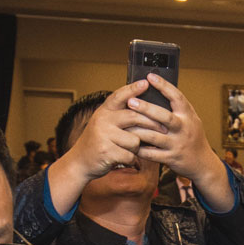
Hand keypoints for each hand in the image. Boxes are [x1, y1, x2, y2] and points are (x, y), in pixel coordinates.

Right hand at [46, 80, 162, 186]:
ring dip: (137, 147)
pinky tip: (124, 159)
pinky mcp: (107, 152)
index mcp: (103, 111)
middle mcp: (103, 120)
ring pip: (135, 140)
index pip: (120, 96)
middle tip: (164, 128)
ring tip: (128, 149)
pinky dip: (131, 159)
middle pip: (134, 117)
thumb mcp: (104, 123)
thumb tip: (142, 105)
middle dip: (152, 124)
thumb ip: (118, 115)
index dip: (133, 89)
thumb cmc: (98, 141)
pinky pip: (130, 155)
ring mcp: (104, 136)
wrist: (80, 162)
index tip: (146, 82)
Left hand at [127, 75, 229, 192]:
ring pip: (154, 136)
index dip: (164, 86)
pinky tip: (129, 142)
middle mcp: (183, 129)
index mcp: (188, 116)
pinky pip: (151, 154)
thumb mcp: (191, 119)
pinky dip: (139, 148)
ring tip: (123, 123)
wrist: (202, 163)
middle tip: (131, 101)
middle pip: (164, 116)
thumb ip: (177, 108)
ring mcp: (177, 144)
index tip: (150, 77)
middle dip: (146, 108)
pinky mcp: (171, 158)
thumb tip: (157, 90)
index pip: (177, 97)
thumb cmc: (192, 136)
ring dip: (137, 129)